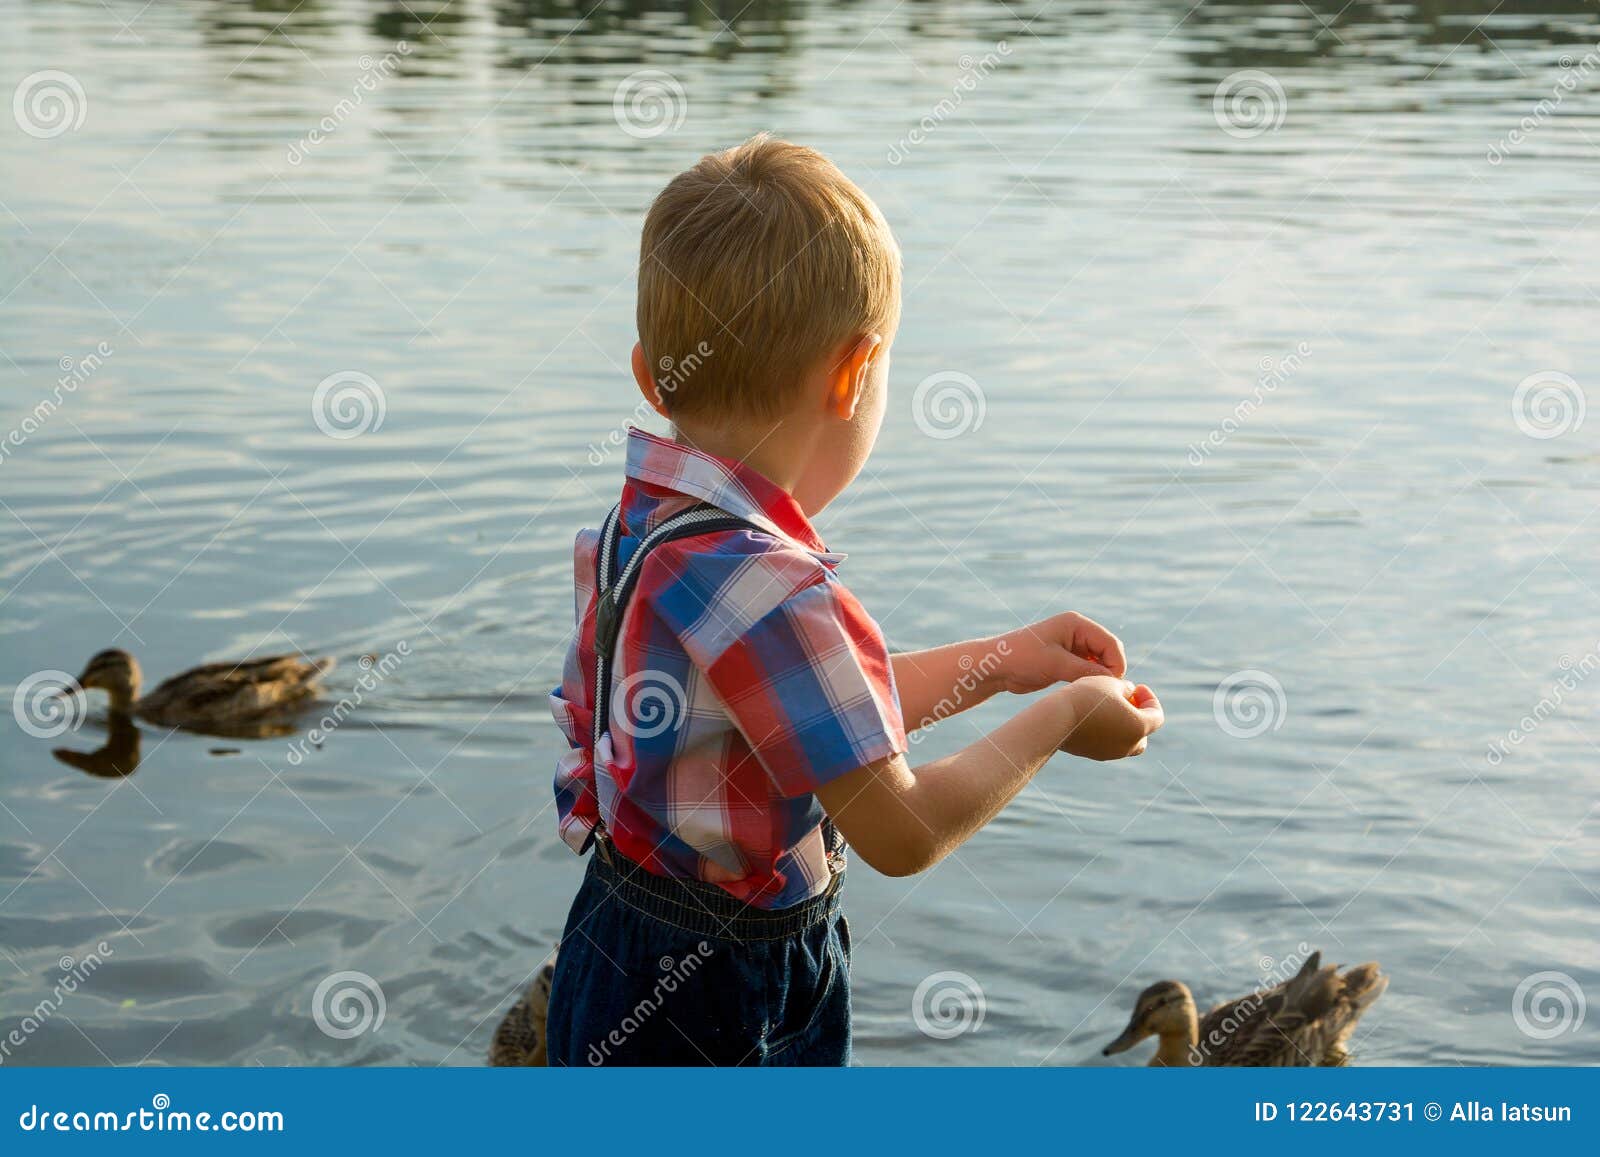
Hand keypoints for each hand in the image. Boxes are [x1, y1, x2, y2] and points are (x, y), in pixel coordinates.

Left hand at [995, 612, 1126, 693]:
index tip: (1112, 686)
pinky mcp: (1067, 661)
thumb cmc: (1022, 658)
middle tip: (1105, 693)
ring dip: (1100, 677)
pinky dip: (1090, 680)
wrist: (996, 666)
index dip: (1116, 664)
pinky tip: (1085, 693)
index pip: (1110, 643)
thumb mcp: (1056, 664)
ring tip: (1095, 694)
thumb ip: (1086, 670)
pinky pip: (1088, 670)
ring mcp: (1072, 646)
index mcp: (1076, 624)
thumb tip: (1114, 681)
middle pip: (1108, 652)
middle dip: (1110, 671)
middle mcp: (1077, 632)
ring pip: (1100, 663)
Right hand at [1057, 677, 1163, 760]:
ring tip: (1108, 707)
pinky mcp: (1093, 754)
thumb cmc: (1086, 696)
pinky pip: (1107, 743)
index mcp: (1139, 727)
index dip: (1150, 698)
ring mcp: (1110, 753)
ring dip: (1122, 724)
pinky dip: (1107, 731)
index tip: (1137, 687)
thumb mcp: (1110, 682)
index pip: (1157, 715)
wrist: (1055, 719)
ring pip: (1125, 740)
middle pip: (1143, 733)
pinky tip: (1093, 715)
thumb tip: (1129, 693)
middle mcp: (1128, 745)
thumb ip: (1126, 688)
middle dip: (1139, 715)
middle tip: (1127, 699)